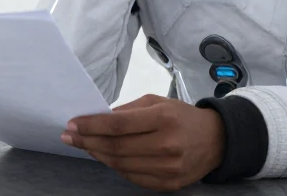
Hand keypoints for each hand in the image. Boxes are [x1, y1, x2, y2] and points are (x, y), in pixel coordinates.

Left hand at [63, 94, 224, 191]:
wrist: (216, 140)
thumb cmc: (181, 117)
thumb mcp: (157, 102)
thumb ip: (127, 110)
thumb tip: (96, 118)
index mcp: (164, 118)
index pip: (118, 125)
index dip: (91, 125)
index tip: (72, 124)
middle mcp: (167, 144)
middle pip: (116, 147)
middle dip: (88, 141)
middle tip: (70, 136)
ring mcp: (169, 168)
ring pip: (121, 165)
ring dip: (98, 155)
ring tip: (85, 145)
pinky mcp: (169, 184)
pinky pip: (132, 177)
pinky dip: (116, 167)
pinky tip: (106, 157)